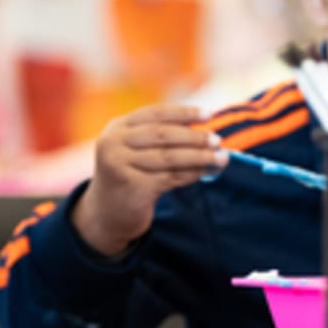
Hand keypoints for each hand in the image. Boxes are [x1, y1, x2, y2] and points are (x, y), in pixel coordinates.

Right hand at [71, 105, 224, 257]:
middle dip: (194, 136)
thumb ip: (158, 137)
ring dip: (199, 157)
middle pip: (162, 134)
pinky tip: (204, 173)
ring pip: (169, 157)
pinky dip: (191, 174)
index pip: (154, 113)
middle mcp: (113, 143)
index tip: (209, 114)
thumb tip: (203, 129)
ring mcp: (120, 165)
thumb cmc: (129, 177)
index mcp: (116, 128)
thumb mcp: (133, 150)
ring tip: (220, 158)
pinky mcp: (132, 187)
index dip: (183, 112)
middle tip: (218, 140)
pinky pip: (170, 177)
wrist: (106, 215)